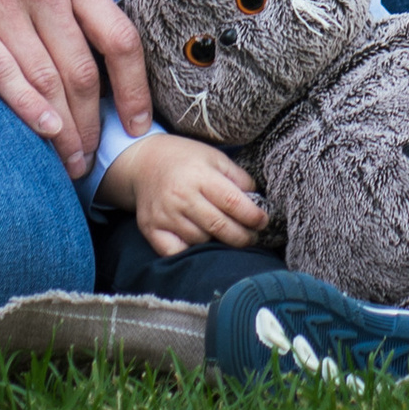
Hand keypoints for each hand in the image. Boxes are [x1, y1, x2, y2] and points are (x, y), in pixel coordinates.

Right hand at [0, 0, 149, 177]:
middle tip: (92, 159)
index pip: (119, 37)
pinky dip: (27, 108)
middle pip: (82, 70)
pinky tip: (43, 134)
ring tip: (69, 162)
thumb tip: (96, 54)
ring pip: (47, 80)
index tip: (138, 124)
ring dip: (63, 130)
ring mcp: (2, 2)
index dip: (134, 88)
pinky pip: (4, 73)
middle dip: (92, 123)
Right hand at [102, 132, 269, 256]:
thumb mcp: (214, 157)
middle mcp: (181, 196)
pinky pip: (175, 252)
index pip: (232, 201)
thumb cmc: (185, 158)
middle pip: (219, 225)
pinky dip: (189, 251)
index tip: (263, 221)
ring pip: (200, 240)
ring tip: (225, 234)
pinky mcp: (151, 229)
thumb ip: (237, 177)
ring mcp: (164, 215)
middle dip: (241, 236)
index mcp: (200, 175)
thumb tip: (257, 200)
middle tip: (252, 237)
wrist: (144, 162)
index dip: (252, 216)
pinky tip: (199, 242)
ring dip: (217, 242)